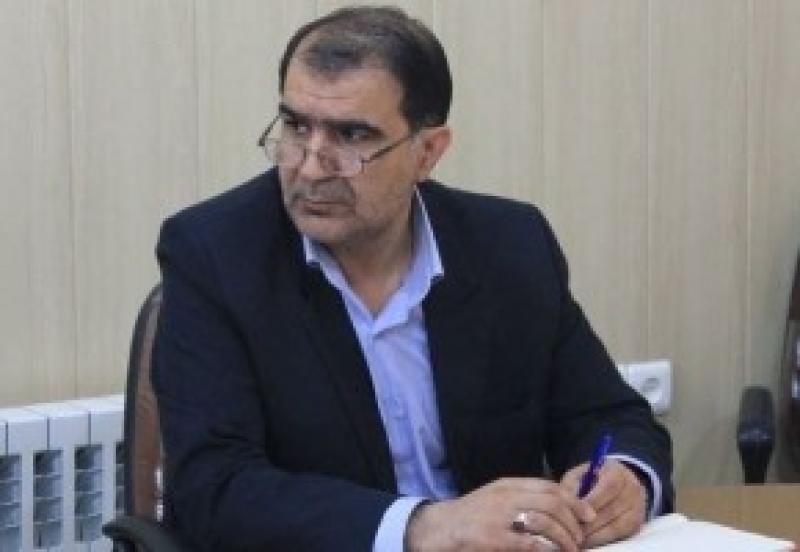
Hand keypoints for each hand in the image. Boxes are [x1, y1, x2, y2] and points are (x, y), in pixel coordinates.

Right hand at [405, 477, 595, 551]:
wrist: (440, 528)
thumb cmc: (472, 515)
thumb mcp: (497, 497)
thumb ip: (523, 497)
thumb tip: (559, 507)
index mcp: (508, 485)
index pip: (549, 486)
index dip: (574, 501)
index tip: (587, 515)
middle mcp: (506, 496)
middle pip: (552, 503)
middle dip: (572, 522)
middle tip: (580, 538)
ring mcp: (499, 516)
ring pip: (545, 522)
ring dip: (564, 539)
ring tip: (570, 550)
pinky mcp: (494, 538)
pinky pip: (530, 543)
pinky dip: (546, 550)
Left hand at [560, 460, 646, 547]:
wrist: (619, 484)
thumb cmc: (592, 479)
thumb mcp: (580, 475)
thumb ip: (572, 485)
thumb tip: (563, 504)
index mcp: (617, 472)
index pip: (608, 487)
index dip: (591, 502)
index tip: (574, 514)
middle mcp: (633, 489)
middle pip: (612, 509)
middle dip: (590, 523)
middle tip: (571, 532)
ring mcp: (638, 507)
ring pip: (617, 526)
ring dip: (595, 535)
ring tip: (578, 540)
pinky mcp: (637, 524)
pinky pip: (621, 535)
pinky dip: (604, 540)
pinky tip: (589, 541)